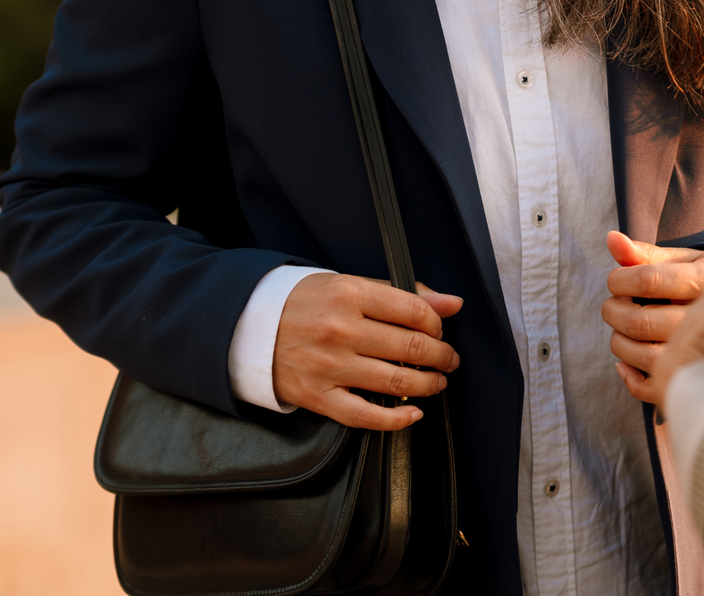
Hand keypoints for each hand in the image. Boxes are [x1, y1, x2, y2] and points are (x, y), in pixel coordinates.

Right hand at [272, 272, 463, 430]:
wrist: (250, 326)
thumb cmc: (306, 303)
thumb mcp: (350, 285)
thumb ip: (402, 294)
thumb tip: (453, 303)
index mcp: (350, 294)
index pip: (414, 311)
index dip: (437, 324)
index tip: (439, 331)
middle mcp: (340, 329)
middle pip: (411, 348)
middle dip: (441, 356)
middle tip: (448, 359)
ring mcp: (328, 366)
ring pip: (396, 382)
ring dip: (428, 384)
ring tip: (436, 381)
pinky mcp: (317, 396)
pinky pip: (365, 416)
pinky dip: (397, 419)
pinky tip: (413, 412)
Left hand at [602, 232, 703, 404]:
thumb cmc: (702, 279)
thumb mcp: (682, 259)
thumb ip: (644, 253)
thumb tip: (612, 239)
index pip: (647, 280)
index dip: (619, 280)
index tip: (615, 280)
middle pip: (641, 322)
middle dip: (613, 312)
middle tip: (613, 306)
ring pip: (647, 357)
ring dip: (619, 344)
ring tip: (619, 331)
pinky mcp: (694, 375)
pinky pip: (656, 388)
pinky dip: (631, 378)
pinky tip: (626, 362)